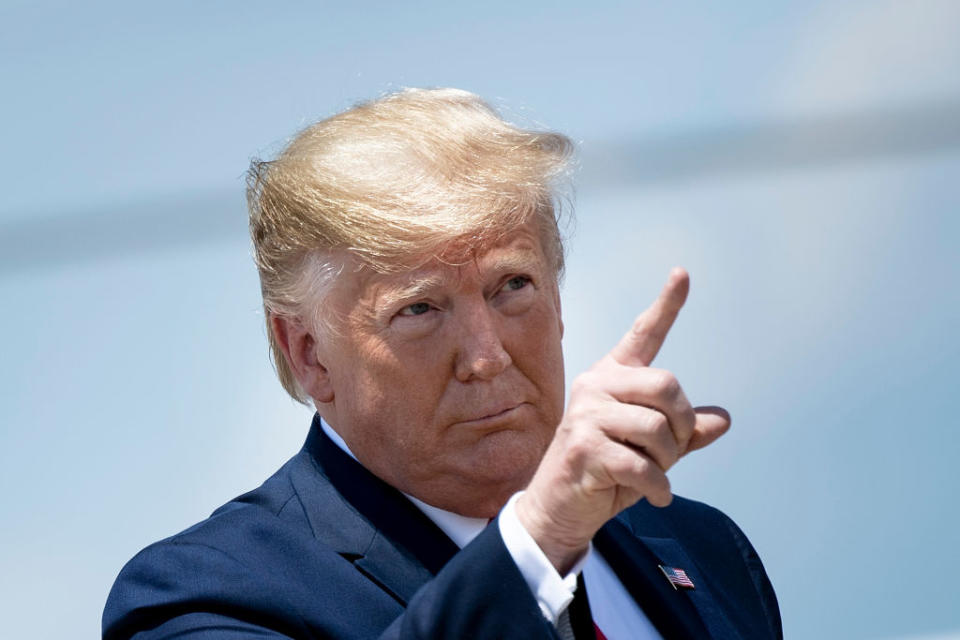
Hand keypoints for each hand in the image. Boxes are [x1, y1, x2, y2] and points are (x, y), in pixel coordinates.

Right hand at [516, 267, 730, 572]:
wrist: (560, 507)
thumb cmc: (605, 472)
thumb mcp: (651, 449)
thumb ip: (683, 432)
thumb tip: (723, 419)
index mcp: (612, 377)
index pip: (643, 334)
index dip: (666, 305)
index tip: (682, 273)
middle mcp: (596, 385)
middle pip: (666, 385)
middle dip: (682, 425)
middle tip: (674, 450)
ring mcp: (585, 415)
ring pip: (657, 428)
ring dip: (668, 461)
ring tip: (655, 475)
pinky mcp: (582, 447)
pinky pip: (641, 464)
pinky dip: (658, 487)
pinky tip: (656, 495)